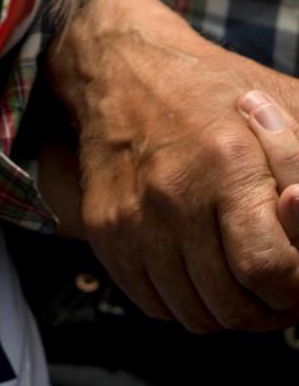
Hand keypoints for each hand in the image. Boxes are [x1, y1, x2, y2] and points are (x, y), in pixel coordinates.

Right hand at [47, 0, 298, 332]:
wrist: (121, 70)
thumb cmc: (212, 91)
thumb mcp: (281, 105)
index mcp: (226, 161)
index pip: (269, 270)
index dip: (294, 286)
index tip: (296, 271)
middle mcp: (173, 194)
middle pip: (233, 306)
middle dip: (266, 306)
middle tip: (273, 280)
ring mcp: (133, 217)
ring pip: (195, 316)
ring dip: (225, 308)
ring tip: (236, 271)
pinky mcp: (105, 231)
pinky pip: (154, 305)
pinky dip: (182, 299)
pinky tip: (196, 265)